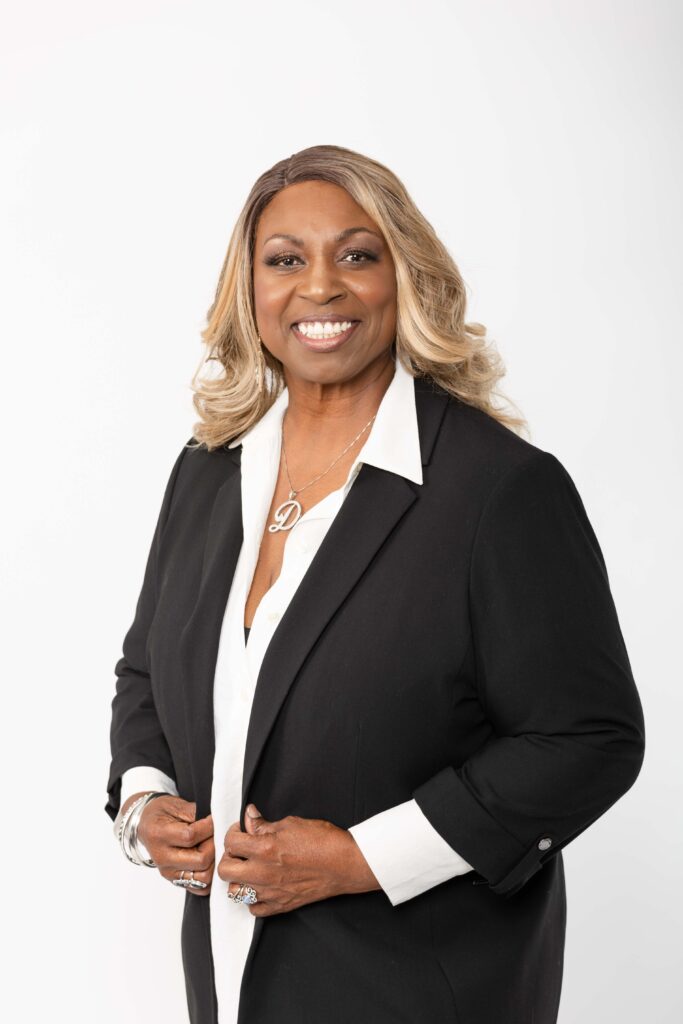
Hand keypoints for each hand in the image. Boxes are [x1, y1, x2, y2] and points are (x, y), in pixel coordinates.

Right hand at [121, 792, 214, 895]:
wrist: (147, 826)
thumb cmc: (162, 814)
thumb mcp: (175, 805)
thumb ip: (195, 813)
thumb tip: (217, 820)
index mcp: (159, 835)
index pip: (191, 836)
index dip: (209, 827)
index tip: (214, 819)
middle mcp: (163, 858)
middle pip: (200, 860)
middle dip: (214, 845)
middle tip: (216, 834)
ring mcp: (169, 873)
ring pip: (204, 878)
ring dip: (215, 862)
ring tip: (214, 847)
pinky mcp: (176, 881)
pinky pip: (201, 888)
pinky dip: (211, 877)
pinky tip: (210, 860)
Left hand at [217, 804, 380, 916]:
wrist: (345, 863)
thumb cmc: (323, 840)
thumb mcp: (292, 823)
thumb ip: (264, 824)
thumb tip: (249, 816)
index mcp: (265, 848)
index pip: (231, 842)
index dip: (233, 832)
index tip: (241, 831)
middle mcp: (263, 872)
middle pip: (225, 869)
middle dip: (229, 856)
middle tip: (242, 849)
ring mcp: (270, 892)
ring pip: (234, 891)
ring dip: (238, 878)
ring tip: (250, 868)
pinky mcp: (280, 905)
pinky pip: (253, 909)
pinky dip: (253, 899)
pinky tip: (261, 886)